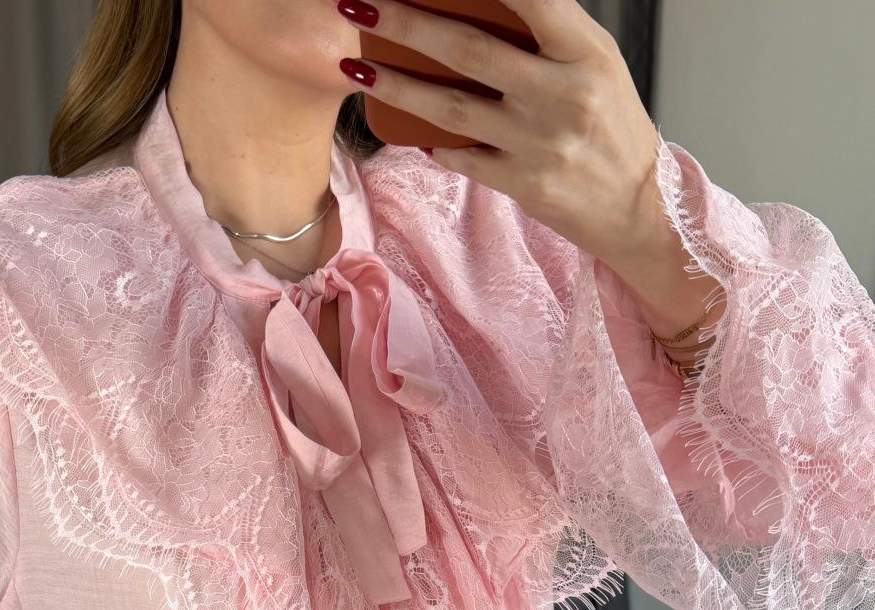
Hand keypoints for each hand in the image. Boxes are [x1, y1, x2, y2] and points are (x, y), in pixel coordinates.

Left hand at [335, 0, 668, 266]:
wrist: (637, 204)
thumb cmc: (611, 124)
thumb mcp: (596, 63)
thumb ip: (552, 31)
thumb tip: (490, 2)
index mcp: (586, 54)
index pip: (532, 0)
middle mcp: (562, 96)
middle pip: (470, 52)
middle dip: (408, 25)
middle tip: (363, 5)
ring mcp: (538, 143)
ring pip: (452, 108)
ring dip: (398, 85)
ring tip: (358, 66)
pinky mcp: (522, 184)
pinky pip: (463, 156)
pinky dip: (431, 139)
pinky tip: (402, 123)